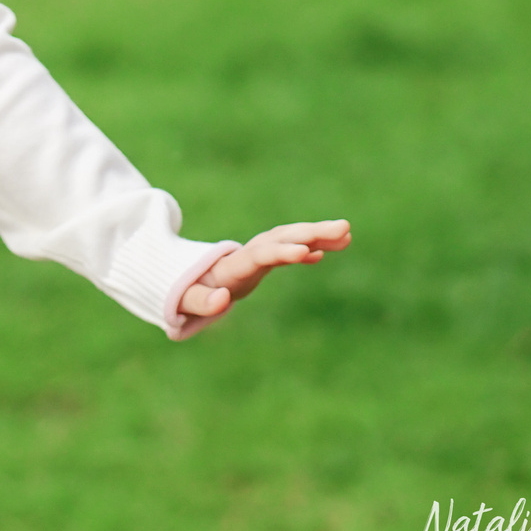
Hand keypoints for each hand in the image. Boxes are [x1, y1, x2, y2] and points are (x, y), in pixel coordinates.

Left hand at [178, 219, 351, 320]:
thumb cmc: (185, 295)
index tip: (303, 251)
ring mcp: (256, 254)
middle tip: (342, 228)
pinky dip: (311, 245)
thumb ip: (200, 302)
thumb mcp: (186, 301)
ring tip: (346, 233)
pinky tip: (334, 246)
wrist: (183, 279)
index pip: (256, 256)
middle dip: (309, 233)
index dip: (279, 252)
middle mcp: (245, 254)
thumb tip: (221, 300)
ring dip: (316, 235)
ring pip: (288, 238)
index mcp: (228, 267)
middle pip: (279, 239)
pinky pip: (290, 247)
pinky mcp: (264, 258)